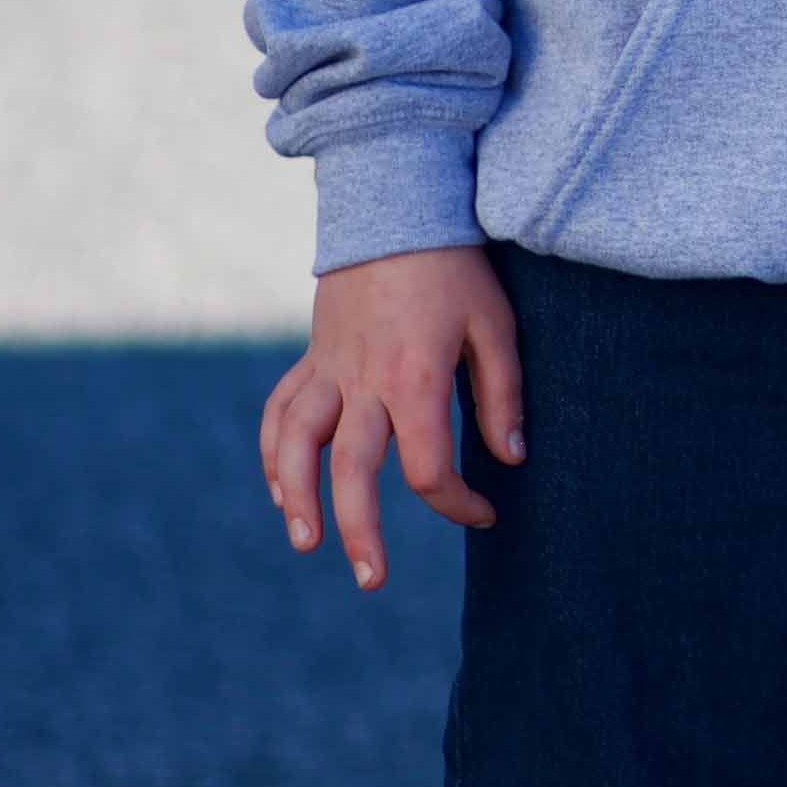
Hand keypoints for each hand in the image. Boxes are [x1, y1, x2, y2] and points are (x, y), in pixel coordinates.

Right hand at [262, 242, 521, 589]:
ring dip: (296, 497)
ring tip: (305, 543)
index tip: (485, 514)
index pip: (427, 467)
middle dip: (360, 531)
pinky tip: (282, 489)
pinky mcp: (310, 357)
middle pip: (350, 471)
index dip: (457, 503)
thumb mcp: (495, 323)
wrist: (395, 207)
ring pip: (296, 445)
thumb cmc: (455, 267)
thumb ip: (503, 394)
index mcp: (414, 377)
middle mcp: (362, 380)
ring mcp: (328, 369)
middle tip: (373, 580)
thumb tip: (510, 460)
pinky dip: (275, 453)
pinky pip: (280, 411)